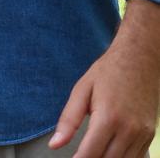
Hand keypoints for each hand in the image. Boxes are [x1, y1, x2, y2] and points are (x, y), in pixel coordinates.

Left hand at [49, 25, 159, 157]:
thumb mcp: (82, 89)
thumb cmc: (109, 71)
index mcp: (108, 117)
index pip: (90, 154)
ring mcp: (142, 135)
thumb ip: (69, 119)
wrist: (139, 58)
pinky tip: (110, 153)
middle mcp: (128, 130)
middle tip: (80, 155)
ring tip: (93, 153)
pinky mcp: (150, 135)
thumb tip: (54, 144)